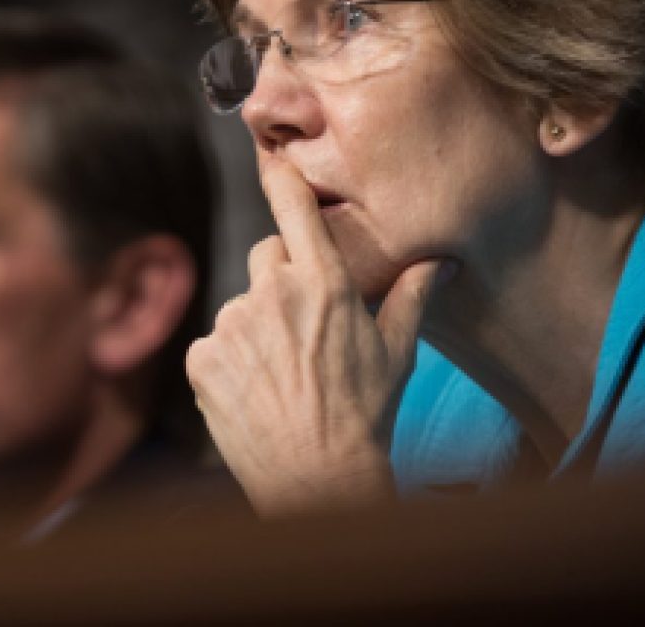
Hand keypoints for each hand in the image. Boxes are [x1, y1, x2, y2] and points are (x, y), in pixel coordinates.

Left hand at [186, 160, 442, 515]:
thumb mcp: (398, 352)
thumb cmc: (366, 413)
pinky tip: (255, 392)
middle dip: (282, 279)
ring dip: (255, 327)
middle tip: (303, 328)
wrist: (317, 480)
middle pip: (267, 256)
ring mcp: (231, 324)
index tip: (276, 164)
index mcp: (324, 283)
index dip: (284, 181)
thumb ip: (412, 295)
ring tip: (283, 374)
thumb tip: (442, 260)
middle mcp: (272, 293)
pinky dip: (228, 361)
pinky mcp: (201, 357)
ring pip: (240, 306)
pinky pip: (214, 344)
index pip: (296, 209)